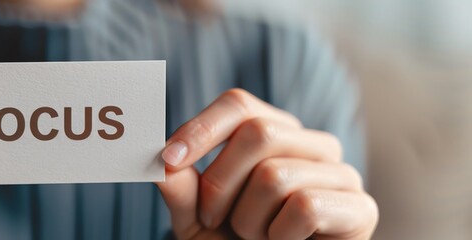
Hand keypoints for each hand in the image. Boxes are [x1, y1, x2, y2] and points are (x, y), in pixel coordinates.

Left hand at [156, 89, 377, 238]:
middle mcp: (312, 144)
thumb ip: (181, 190)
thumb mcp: (196, 219)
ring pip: (275, 174)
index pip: (239, 105)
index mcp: (274, 133)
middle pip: (258, 132)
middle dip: (220, 183)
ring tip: (255, 237)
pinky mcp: (361, 208)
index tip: (168, 159)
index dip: (200, 128)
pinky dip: (279, 235)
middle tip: (213, 219)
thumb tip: (162, 161)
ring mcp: (342, 173)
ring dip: (248, 219)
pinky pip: (304, 206)